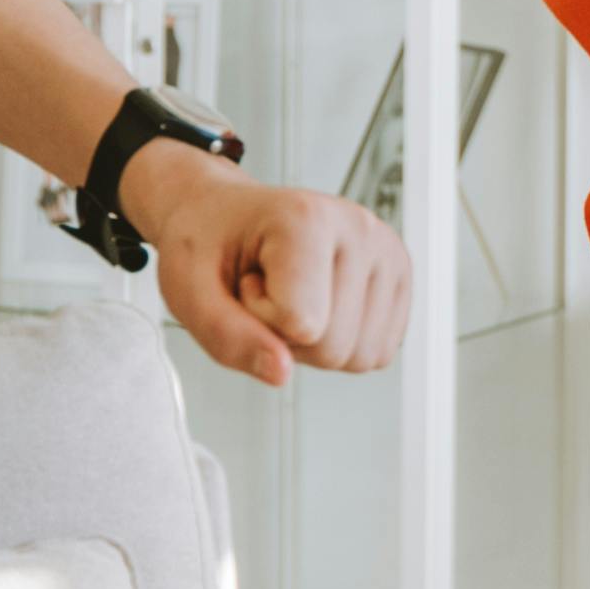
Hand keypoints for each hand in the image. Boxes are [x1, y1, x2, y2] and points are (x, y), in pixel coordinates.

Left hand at [122, 148, 406, 383]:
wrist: (223, 214)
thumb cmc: (206, 244)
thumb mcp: (188, 291)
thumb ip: (227, 336)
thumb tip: (280, 374)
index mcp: (305, 217)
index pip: (300, 324)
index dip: (259, 320)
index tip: (246, 279)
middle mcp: (359, 226)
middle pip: (333, 347)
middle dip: (286, 335)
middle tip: (265, 288)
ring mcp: (387, 250)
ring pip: (360, 356)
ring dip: (315, 342)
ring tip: (289, 293)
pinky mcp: (400, 276)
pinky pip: (378, 353)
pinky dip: (342, 342)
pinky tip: (318, 302)